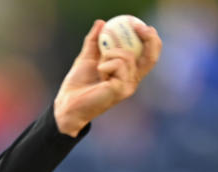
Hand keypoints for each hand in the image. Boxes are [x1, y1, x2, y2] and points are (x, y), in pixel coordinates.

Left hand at [53, 19, 161, 136]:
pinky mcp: (121, 90)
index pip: (148, 56)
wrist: (66, 103)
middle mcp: (132, 80)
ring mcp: (128, 86)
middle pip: (151, 57)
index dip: (151, 40)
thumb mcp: (87, 57)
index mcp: (127, 73)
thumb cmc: (77, 84)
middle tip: (139, 27)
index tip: (141, 26)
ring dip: (110, 54)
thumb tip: (101, 22)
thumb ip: (94, 41)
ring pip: (127, 57)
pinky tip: (99, 74)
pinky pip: (118, 65)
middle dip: (150, 39)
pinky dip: (105, 64)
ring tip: (99, 66)